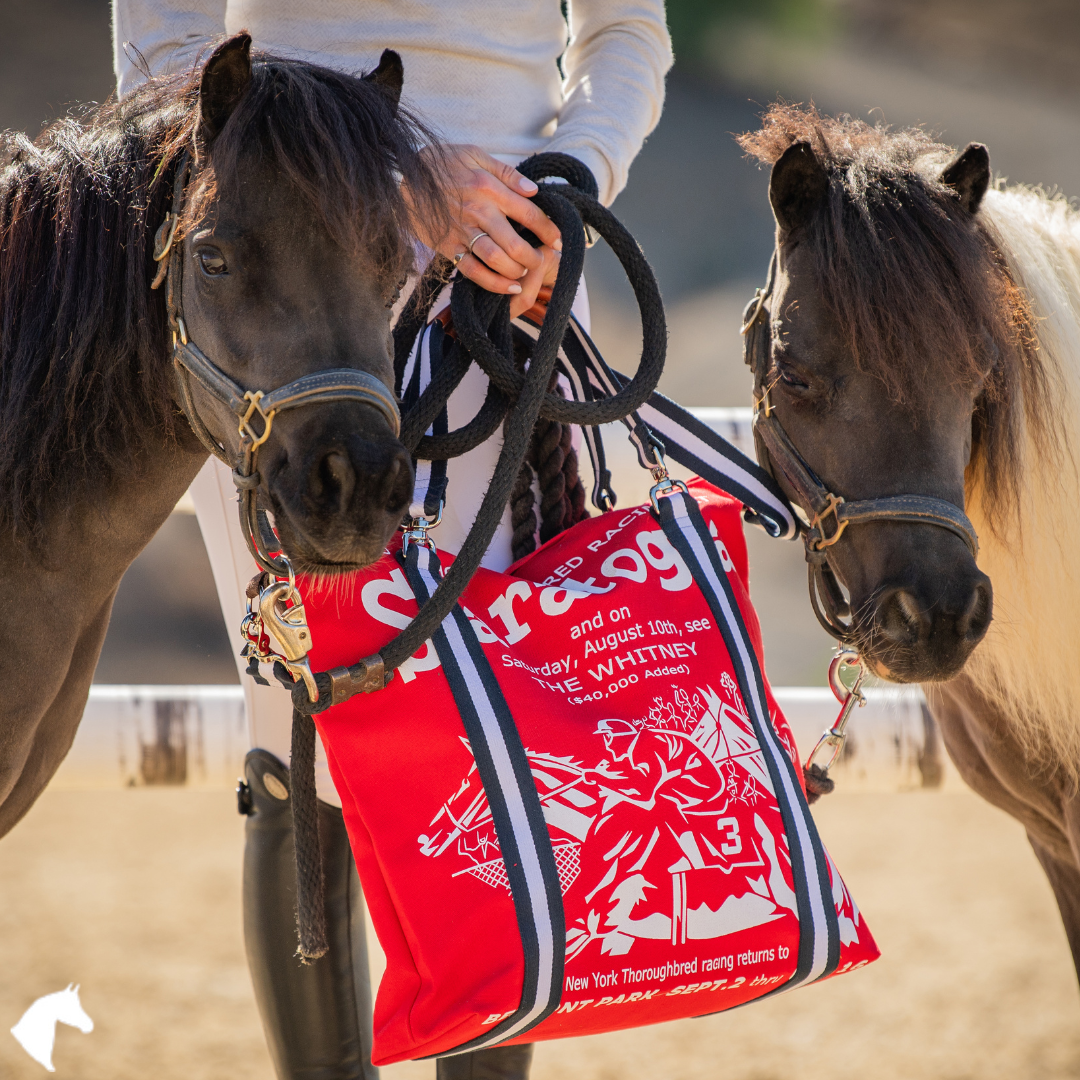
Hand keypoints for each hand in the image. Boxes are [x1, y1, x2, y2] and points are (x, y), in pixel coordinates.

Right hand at [415, 144, 562, 318]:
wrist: (403, 174)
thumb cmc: (444, 163)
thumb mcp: (475, 154)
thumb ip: (507, 173)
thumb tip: (534, 190)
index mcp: (488, 187)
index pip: (528, 213)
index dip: (548, 230)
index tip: (558, 241)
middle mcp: (478, 211)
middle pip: (515, 243)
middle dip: (535, 257)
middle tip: (544, 262)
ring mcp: (462, 231)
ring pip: (496, 260)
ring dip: (516, 271)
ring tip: (525, 272)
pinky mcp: (448, 247)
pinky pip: (474, 271)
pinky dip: (494, 284)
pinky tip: (509, 287)